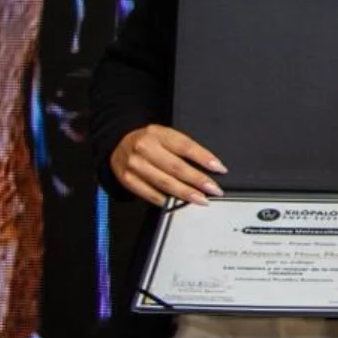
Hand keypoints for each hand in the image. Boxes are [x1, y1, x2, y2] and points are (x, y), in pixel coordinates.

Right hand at [110, 124, 225, 206]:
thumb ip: (182, 148)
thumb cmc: (148, 140)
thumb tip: (208, 166)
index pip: (185, 146)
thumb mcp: (165, 135)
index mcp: (157, 133)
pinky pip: (150, 193)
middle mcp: (144, 148)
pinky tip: (178, 203)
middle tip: (214, 189)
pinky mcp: (127, 180)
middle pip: (176, 167)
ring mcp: (134, 165)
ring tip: (201, 199)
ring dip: (185, 193)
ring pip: (164, 183)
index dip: (204, 158)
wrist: (117, 143)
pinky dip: (165, 200)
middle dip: (198, 180)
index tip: (220, 169)